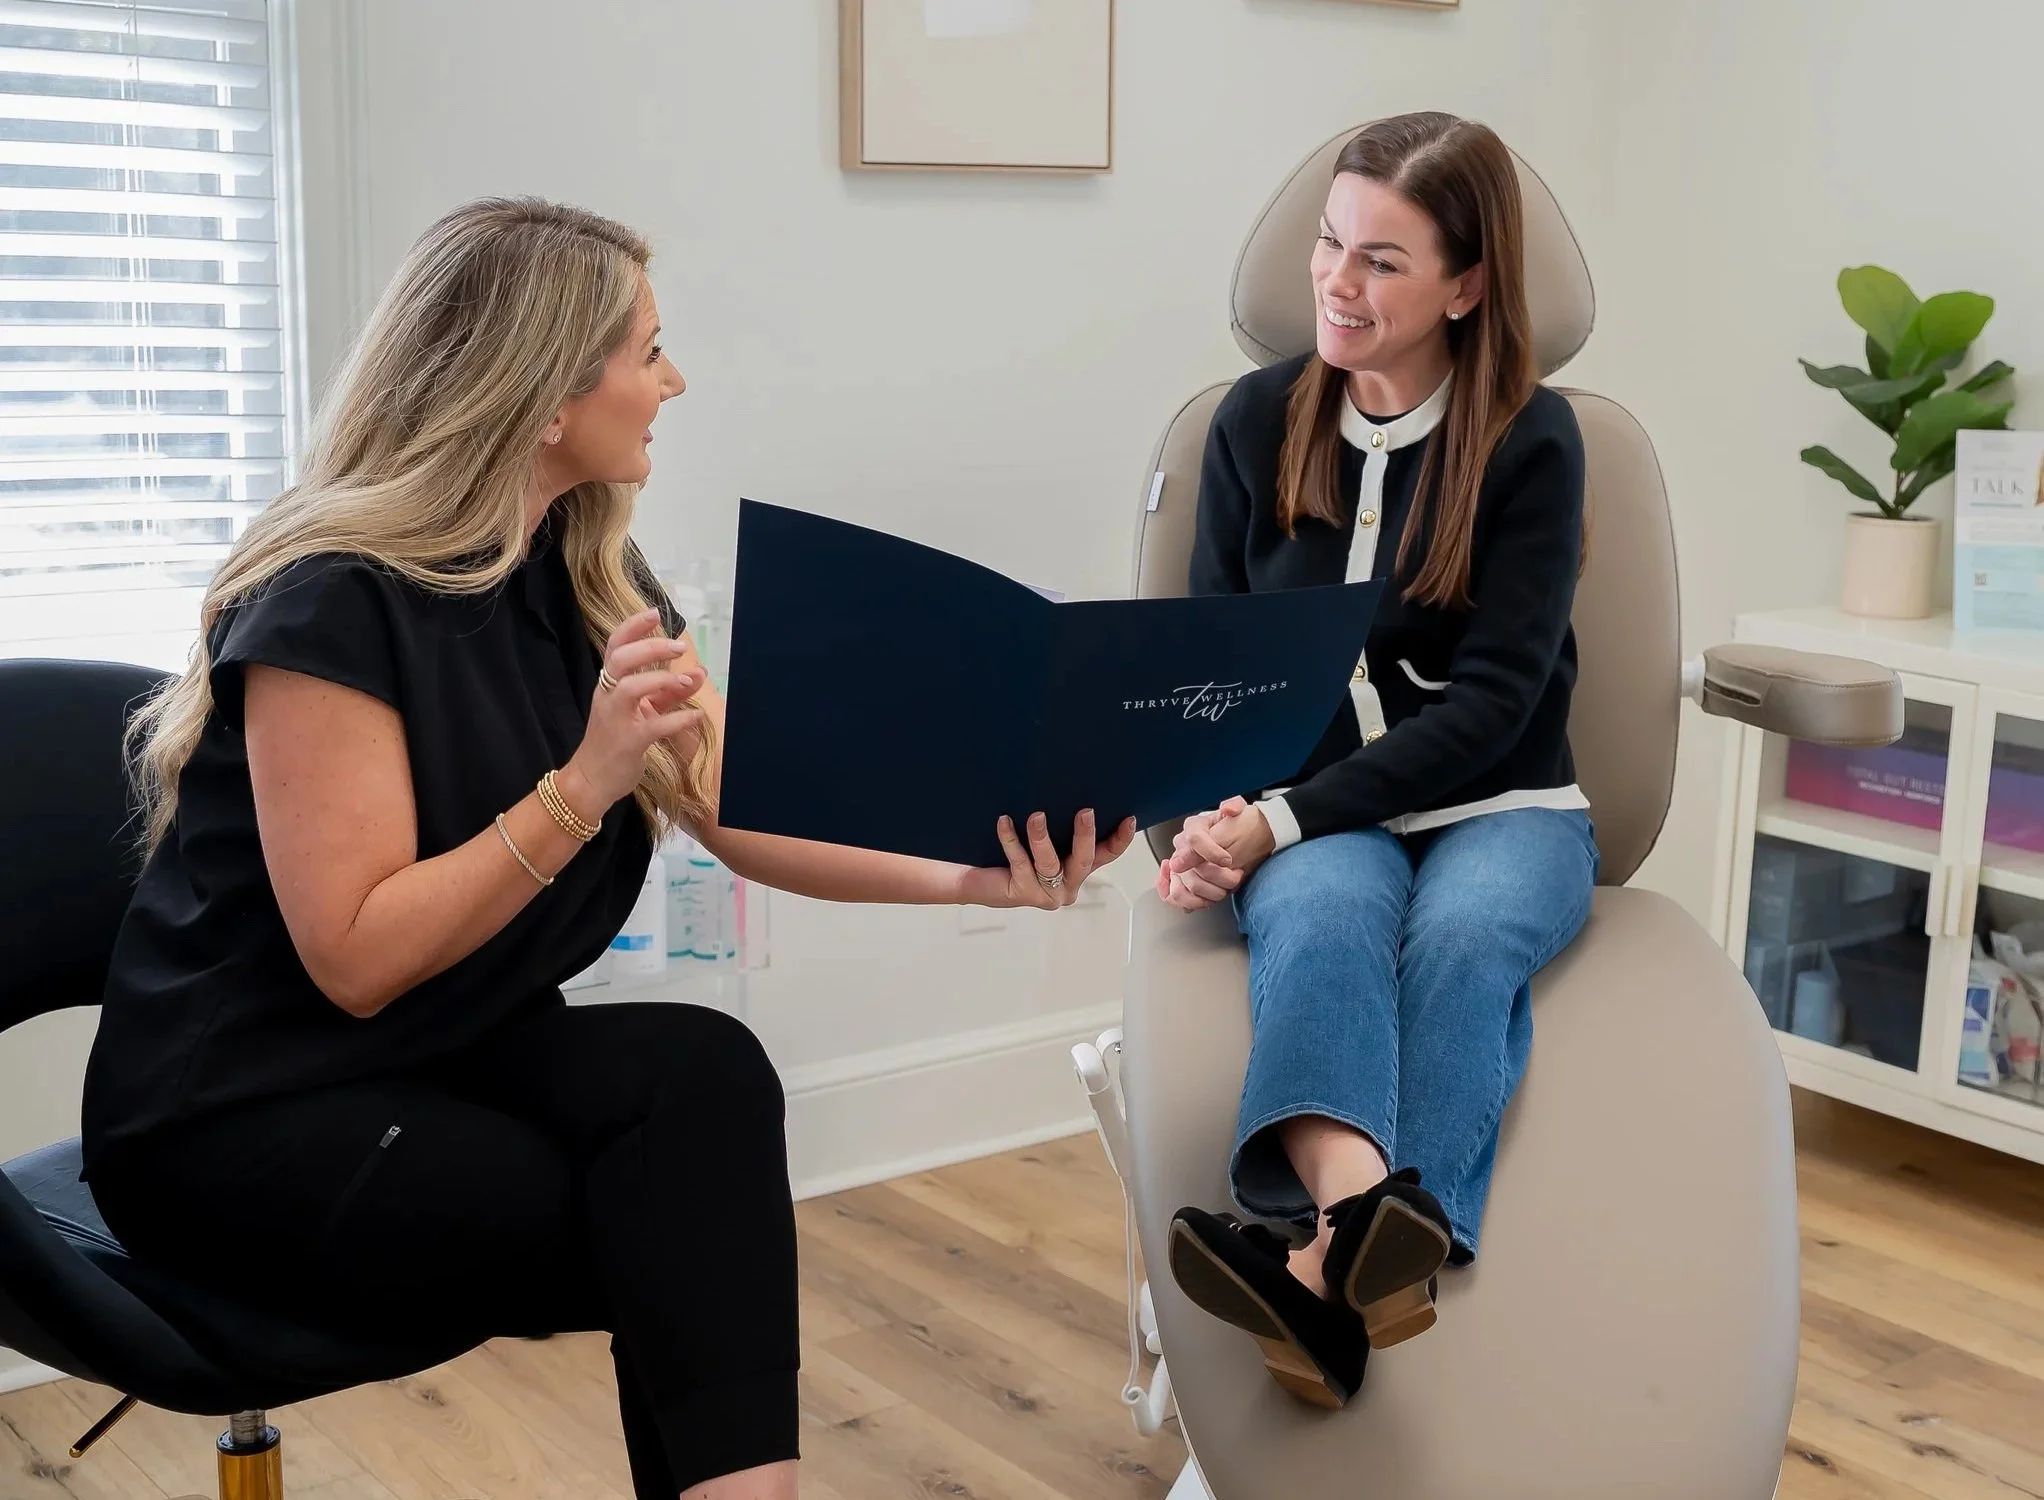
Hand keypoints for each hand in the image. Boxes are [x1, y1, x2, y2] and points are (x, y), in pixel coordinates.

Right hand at [562, 609, 706, 810]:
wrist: (592, 780)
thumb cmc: (615, 741)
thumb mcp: (642, 712)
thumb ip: (668, 692)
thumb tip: (698, 672)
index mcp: (608, 684)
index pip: (615, 646)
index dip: (632, 627)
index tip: (654, 613)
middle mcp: (607, 696)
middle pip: (621, 659)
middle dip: (650, 647)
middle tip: (677, 646)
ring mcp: (615, 718)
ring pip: (631, 687)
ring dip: (662, 680)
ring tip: (687, 681)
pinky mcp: (627, 742)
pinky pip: (654, 725)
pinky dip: (678, 719)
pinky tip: (695, 716)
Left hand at [965, 809, 1138, 910]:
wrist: (978, 879)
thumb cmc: (1013, 855)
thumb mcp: (1042, 838)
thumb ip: (1060, 825)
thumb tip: (1070, 788)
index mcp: (1077, 869)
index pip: (1105, 855)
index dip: (1120, 839)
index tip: (1129, 818)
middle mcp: (1067, 884)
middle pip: (1084, 861)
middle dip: (1085, 835)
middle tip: (1086, 812)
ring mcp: (1046, 893)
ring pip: (1049, 863)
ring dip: (1042, 838)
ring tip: (1037, 816)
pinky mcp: (1023, 892)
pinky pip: (1019, 862)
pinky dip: (1012, 840)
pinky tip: (1005, 822)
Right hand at [1157, 797, 1276, 911]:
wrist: (1250, 841)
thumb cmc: (1243, 827)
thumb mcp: (1240, 811)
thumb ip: (1232, 806)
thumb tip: (1228, 809)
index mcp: (1194, 827)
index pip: (1194, 841)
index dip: (1212, 853)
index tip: (1228, 860)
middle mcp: (1183, 846)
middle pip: (1189, 870)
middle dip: (1218, 876)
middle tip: (1235, 874)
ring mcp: (1182, 865)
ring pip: (1184, 887)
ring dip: (1210, 892)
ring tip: (1225, 888)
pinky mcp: (1185, 880)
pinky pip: (1176, 896)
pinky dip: (1191, 902)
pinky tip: (1207, 899)